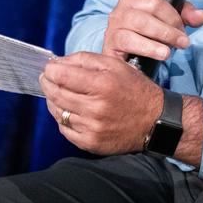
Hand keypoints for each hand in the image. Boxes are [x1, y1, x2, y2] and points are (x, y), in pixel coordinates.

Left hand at [40, 51, 162, 153]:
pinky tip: (70, 110)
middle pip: (55, 93)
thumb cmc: (134, 89)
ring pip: (58, 111)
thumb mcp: (116, 65)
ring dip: (53, 100)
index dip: (50, 70)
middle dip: (47, 83)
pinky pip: (64, 129)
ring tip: (59, 93)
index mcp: (102, 84)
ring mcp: (92, 128)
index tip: (50, 67)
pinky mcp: (90, 143)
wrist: (155, 122)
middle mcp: (96, 107)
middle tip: (47, 78)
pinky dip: (63, 118)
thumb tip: (59, 62)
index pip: (61, 75)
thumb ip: (85, 59)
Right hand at [101, 0, 202, 61]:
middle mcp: (120, 9)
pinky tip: (160, 55)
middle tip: (183, 42)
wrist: (127, 57)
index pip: (155, 0)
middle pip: (148, 14)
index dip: (173, 16)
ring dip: (159, 39)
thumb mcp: (169, 21)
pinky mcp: (110, 43)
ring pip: (138, 26)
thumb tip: (202, 16)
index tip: (183, 30)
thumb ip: (187, 15)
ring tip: (170, 51)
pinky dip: (147, 48)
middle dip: (169, 30)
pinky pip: (128, 41)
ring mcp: (113, 26)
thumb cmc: (148, 35)